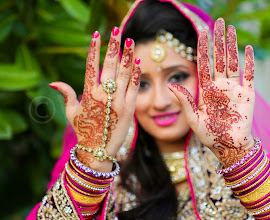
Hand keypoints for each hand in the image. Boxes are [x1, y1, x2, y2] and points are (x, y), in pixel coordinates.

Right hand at [49, 29, 140, 170]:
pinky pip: (135, 87)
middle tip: (116, 31)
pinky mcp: (131, 108)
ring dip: (128, 55)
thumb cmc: (84, 131)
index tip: (97, 35)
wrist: (99, 150)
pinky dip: (137, 74)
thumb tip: (53, 82)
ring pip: (126, 73)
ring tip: (130, 41)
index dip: (94, 49)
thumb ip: (66, 94)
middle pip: (110, 65)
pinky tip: (138, 62)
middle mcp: (105, 95)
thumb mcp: (71, 113)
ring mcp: (119, 101)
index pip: (91, 66)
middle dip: (114, 46)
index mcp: (89, 94)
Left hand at [169, 18, 254, 166]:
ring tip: (231, 29)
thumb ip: (184, 101)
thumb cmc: (210, 136)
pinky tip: (247, 49)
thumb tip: (170, 85)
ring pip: (232, 62)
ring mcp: (234, 89)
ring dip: (232, 45)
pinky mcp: (247, 95)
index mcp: (206, 91)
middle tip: (219, 22)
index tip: (202, 33)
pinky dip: (249, 62)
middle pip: (219, 58)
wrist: (229, 148)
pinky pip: (249, 75)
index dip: (203, 49)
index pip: (204, 65)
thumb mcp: (193, 118)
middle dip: (218, 40)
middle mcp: (220, 86)